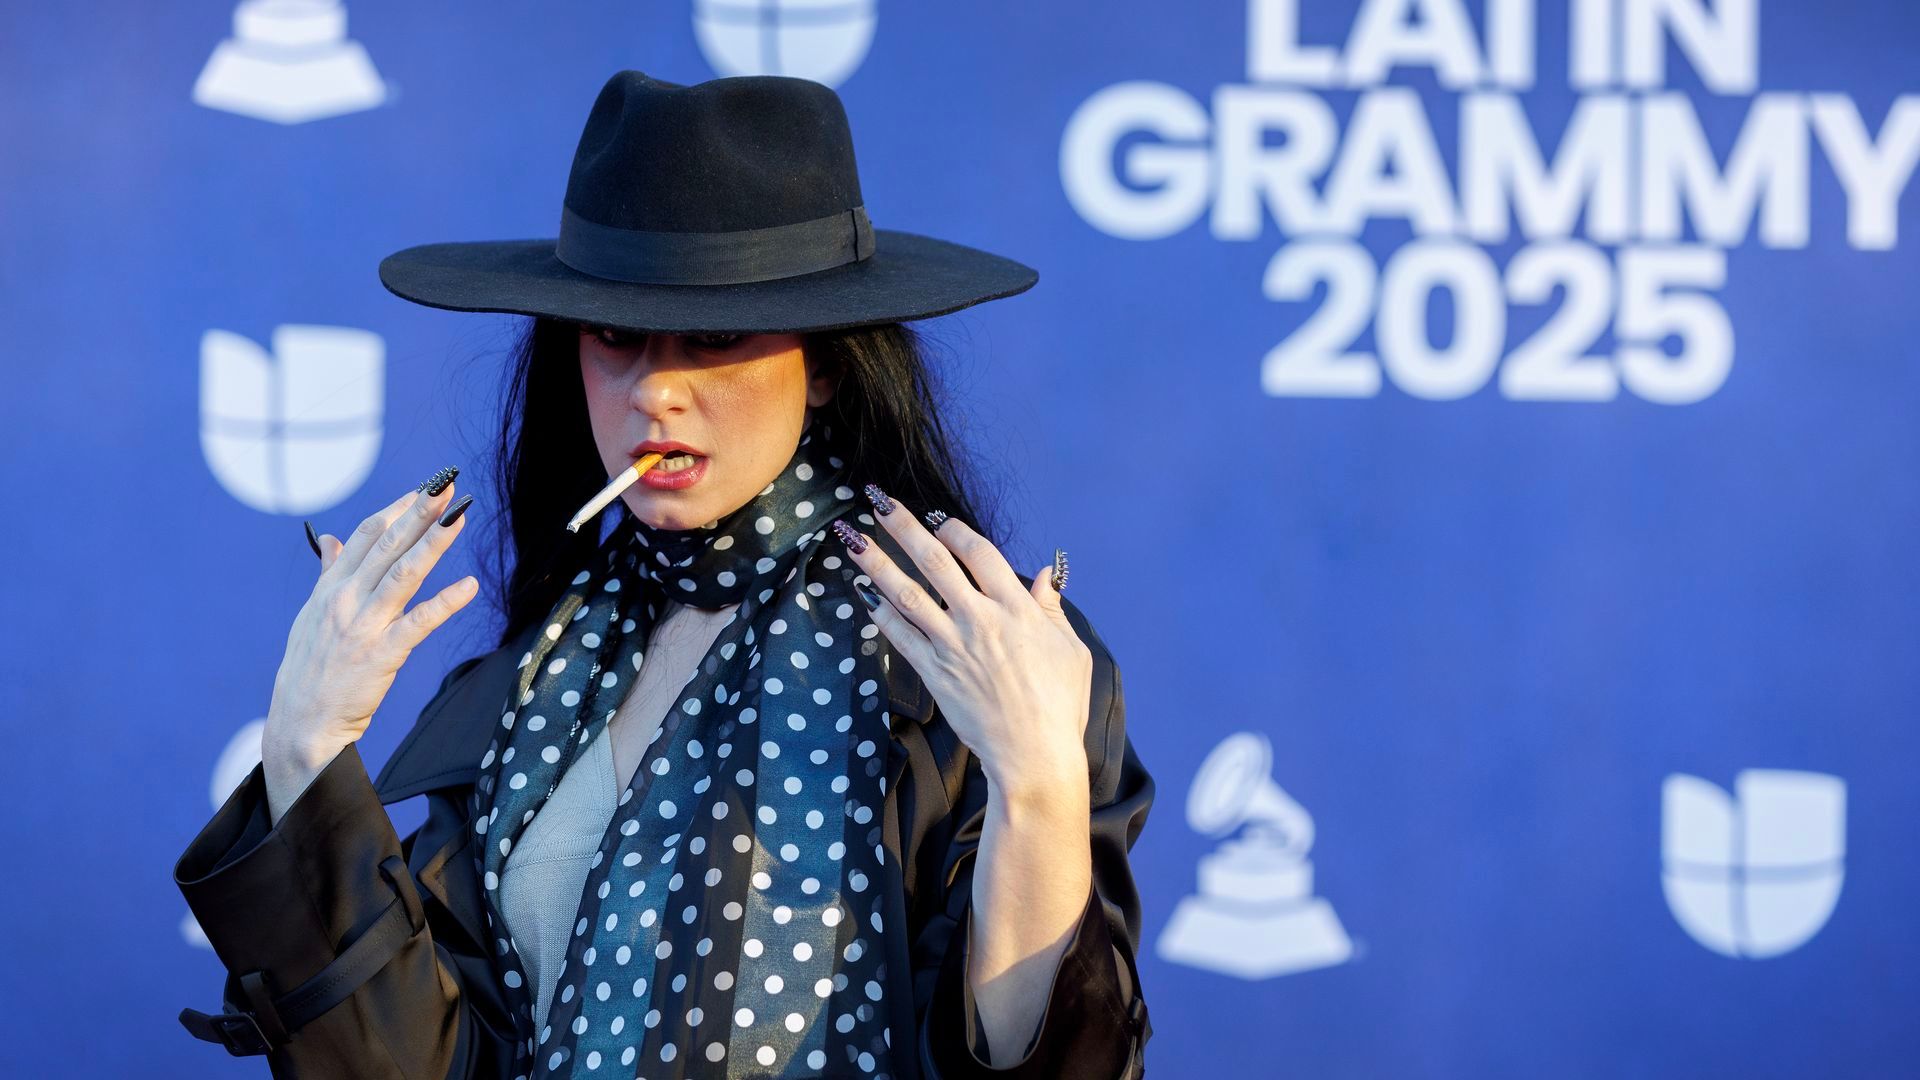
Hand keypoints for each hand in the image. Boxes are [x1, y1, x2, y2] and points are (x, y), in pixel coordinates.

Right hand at [266, 477, 478, 765]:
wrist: (301, 723)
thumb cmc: (310, 668)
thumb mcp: (311, 615)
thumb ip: (327, 574)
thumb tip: (329, 539)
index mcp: (331, 588)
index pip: (366, 536)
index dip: (397, 509)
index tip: (423, 488)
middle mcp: (345, 600)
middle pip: (387, 546)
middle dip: (418, 513)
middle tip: (446, 486)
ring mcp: (363, 626)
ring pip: (403, 574)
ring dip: (433, 543)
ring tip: (459, 517)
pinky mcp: (381, 654)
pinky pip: (419, 623)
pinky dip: (445, 602)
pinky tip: (470, 585)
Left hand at [832, 487, 1091, 796]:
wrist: (1034, 754)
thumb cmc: (1060, 705)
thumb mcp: (1070, 649)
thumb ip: (1051, 608)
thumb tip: (1044, 575)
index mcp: (1016, 609)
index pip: (979, 553)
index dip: (955, 531)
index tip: (937, 519)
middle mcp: (980, 619)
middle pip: (934, 561)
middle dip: (903, 527)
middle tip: (877, 501)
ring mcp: (953, 645)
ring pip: (907, 593)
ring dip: (876, 562)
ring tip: (851, 539)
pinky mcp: (934, 673)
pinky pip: (900, 636)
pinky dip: (880, 613)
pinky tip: (863, 594)